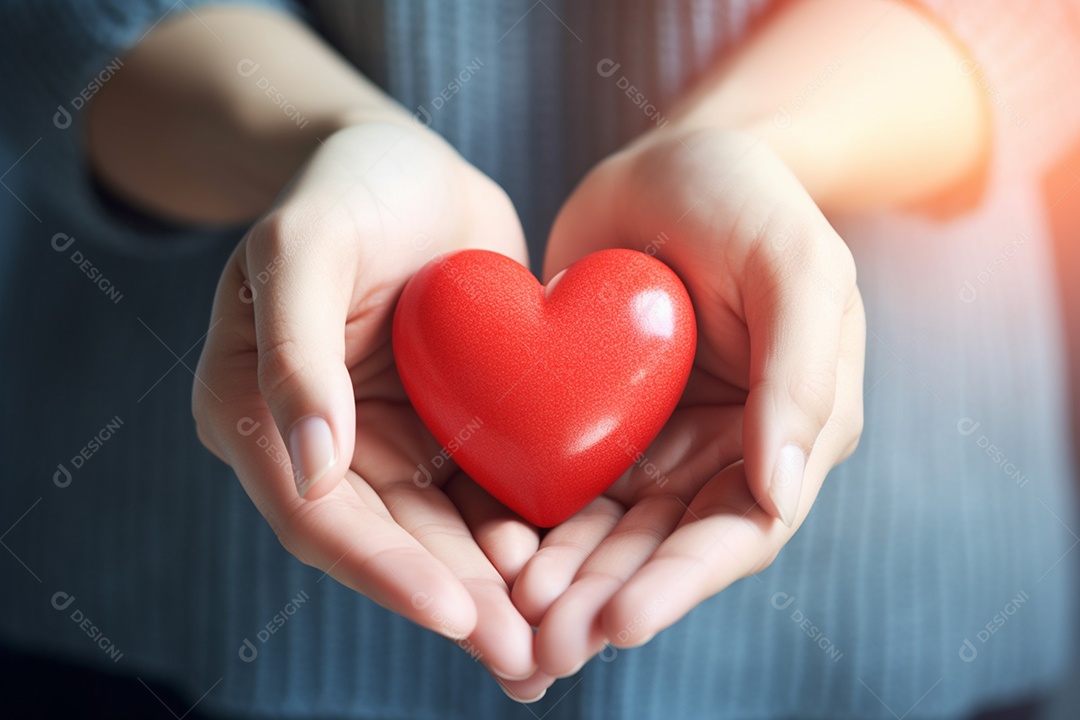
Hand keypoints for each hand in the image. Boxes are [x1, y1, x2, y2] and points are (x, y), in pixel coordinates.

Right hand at [192, 122, 551, 696]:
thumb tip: (308, 470)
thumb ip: (294, 353)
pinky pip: (486, 489)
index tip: (458, 613)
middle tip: (529, 659)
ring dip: (500, 590)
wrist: (406, 164)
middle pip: (392, 543)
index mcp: (259, 415)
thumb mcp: (302, 245)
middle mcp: (322, 446)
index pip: (321, 517)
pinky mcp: (448, 425)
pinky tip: (573, 572)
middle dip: (461, 602)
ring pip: (445, 533)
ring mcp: (388, 441)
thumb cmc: (343, 189)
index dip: (386, 571)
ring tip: (558, 643)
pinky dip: (526, 534)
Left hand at [511, 127, 865, 675]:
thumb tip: (783, 495)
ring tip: (513, 614)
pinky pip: (564, 486)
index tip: (622, 620)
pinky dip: (533, 524)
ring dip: (565, 578)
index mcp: (791, 427)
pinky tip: (494, 551)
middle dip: (609, 598)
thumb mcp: (792, 262)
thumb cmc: (742, 196)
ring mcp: (658, 440)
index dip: (684, 582)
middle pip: (668, 548)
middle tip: (548, 642)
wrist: (662, 162)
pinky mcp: (597, 422)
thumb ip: (803, 374)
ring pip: (611, 531)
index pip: (742, 527)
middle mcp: (724, 448)